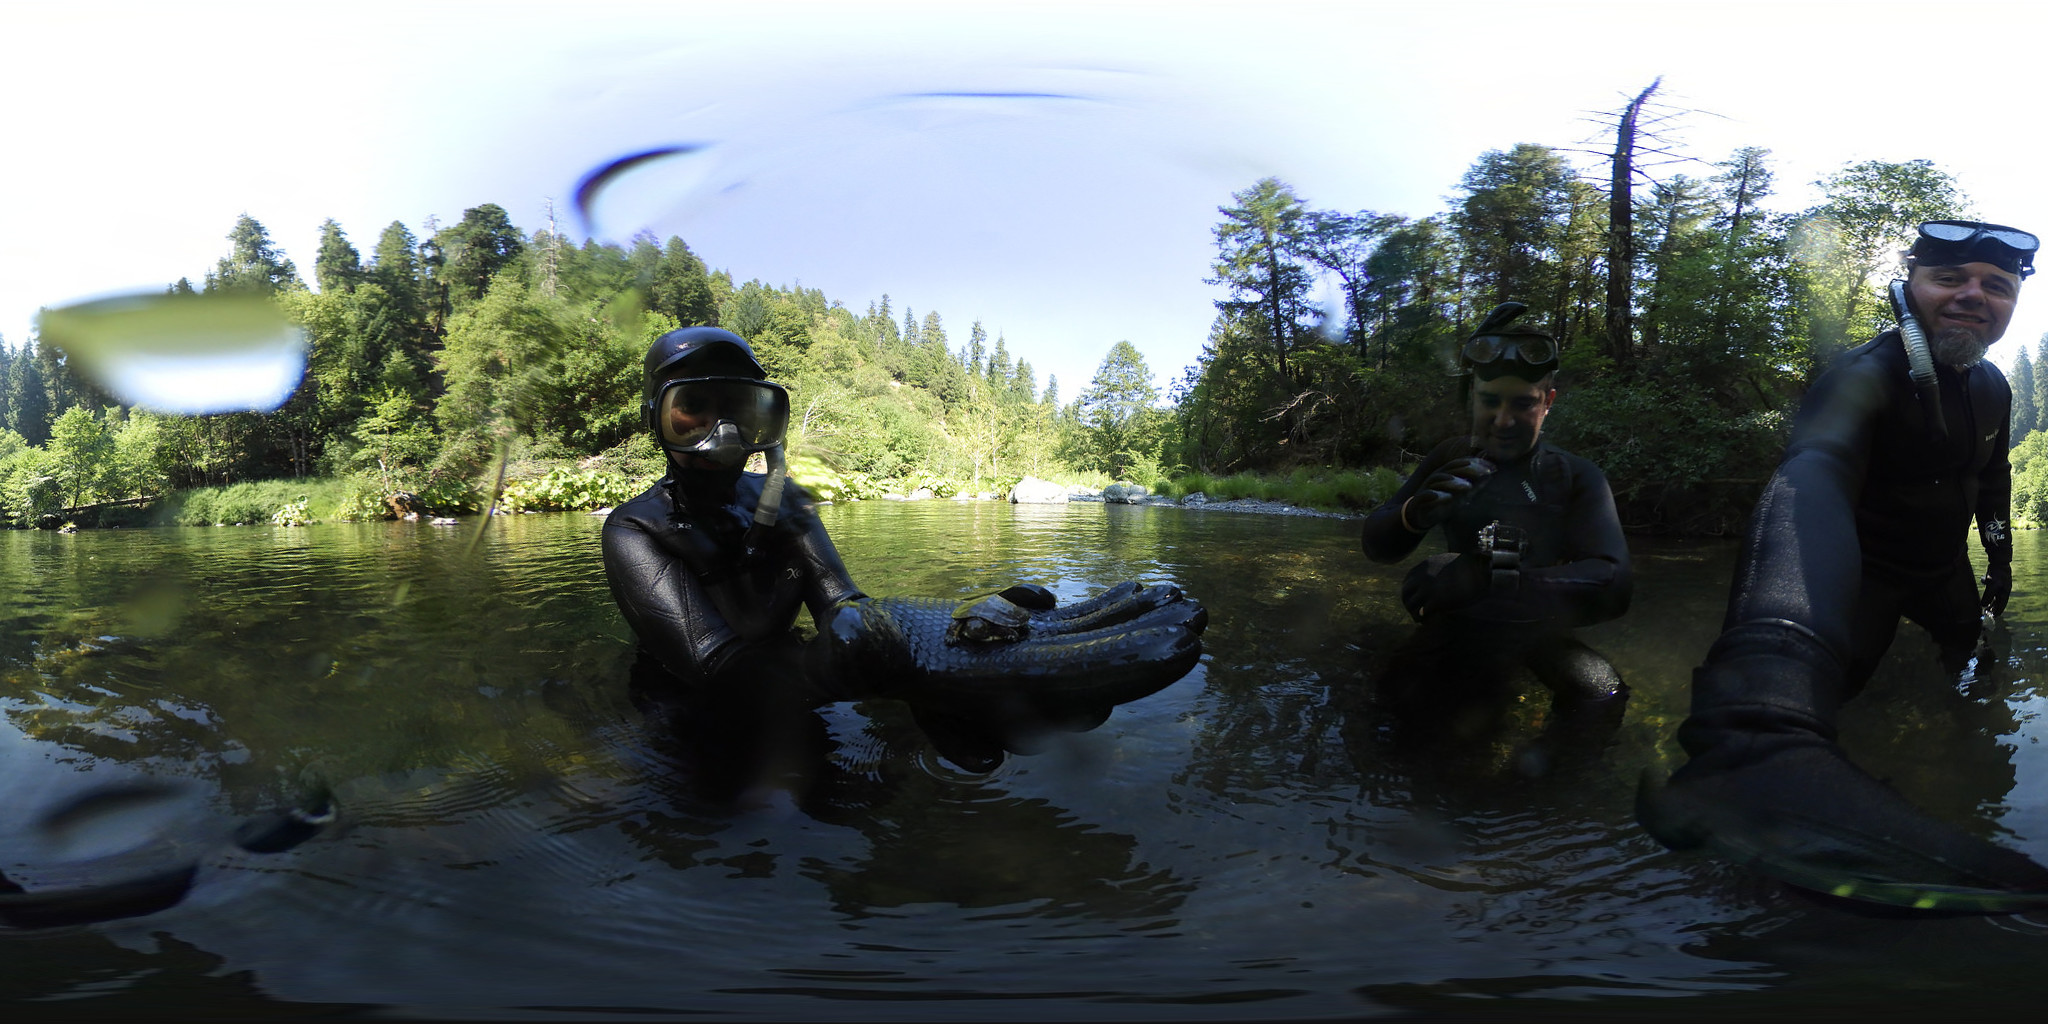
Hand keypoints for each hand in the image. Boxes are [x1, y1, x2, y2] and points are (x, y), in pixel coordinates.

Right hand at [813, 581, 1206, 714]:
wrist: (859, 645)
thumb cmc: (854, 651)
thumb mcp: (854, 651)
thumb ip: (858, 657)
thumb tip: (922, 707)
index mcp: (996, 693)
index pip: (1078, 685)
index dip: (1130, 668)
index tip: (1175, 653)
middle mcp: (1022, 687)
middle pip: (1102, 669)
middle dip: (1150, 648)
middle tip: (1200, 623)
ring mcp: (1030, 662)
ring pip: (1098, 645)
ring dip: (1142, 624)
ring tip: (1188, 602)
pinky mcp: (1028, 641)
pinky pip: (1080, 627)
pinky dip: (1113, 609)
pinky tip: (1146, 590)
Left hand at [1399, 551, 1490, 620]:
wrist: (1477, 568)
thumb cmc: (1468, 565)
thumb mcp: (1447, 561)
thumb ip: (1438, 566)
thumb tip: (1440, 569)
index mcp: (1423, 567)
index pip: (1408, 582)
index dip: (1409, 592)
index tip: (1414, 599)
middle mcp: (1421, 577)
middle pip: (1405, 594)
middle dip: (1408, 604)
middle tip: (1415, 612)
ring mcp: (1427, 589)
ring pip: (1410, 605)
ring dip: (1414, 613)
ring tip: (1420, 619)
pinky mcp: (1435, 600)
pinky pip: (1421, 613)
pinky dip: (1422, 618)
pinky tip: (1427, 622)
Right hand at [1403, 456, 1494, 531]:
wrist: (1420, 516)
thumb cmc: (1444, 503)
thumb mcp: (1463, 495)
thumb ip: (1475, 485)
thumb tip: (1491, 474)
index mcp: (1447, 475)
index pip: (1462, 464)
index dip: (1477, 463)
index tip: (1493, 467)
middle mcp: (1436, 478)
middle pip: (1451, 468)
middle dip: (1468, 469)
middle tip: (1484, 473)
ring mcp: (1427, 488)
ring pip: (1438, 479)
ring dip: (1452, 481)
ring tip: (1467, 486)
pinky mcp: (1418, 500)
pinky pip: (1425, 495)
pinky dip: (1435, 495)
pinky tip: (1447, 497)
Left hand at [1982, 569, 2012, 617]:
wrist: (1999, 562)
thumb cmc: (1997, 575)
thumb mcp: (1992, 586)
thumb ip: (1988, 596)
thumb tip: (1983, 605)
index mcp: (2005, 593)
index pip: (2002, 604)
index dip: (1998, 611)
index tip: (1994, 616)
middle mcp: (2003, 590)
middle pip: (1998, 601)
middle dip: (1993, 607)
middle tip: (1988, 612)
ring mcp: (2000, 586)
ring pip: (1995, 596)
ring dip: (1990, 601)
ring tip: (1985, 606)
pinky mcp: (1995, 581)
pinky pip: (1991, 590)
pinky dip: (1987, 593)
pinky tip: (1983, 593)